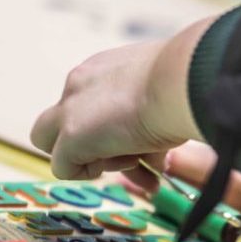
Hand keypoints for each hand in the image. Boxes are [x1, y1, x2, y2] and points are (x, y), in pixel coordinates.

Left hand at [31, 18, 213, 178]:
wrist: (180, 81)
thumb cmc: (186, 84)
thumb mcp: (164, 94)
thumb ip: (150, 114)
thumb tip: (158, 147)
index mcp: (104, 68)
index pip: (93, 104)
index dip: (112, 129)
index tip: (140, 142)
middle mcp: (80, 83)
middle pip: (60, 121)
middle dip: (88, 143)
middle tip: (127, 154)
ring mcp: (70, 110)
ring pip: (54, 144)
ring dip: (96, 160)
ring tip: (138, 161)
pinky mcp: (70, 137)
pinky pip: (63, 168)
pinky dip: (91, 172)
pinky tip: (123, 160)